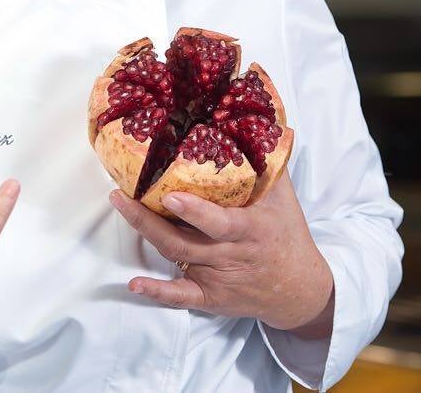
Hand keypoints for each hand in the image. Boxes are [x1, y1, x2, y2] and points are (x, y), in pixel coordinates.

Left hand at [110, 174, 333, 336]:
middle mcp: (230, 255)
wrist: (299, 289)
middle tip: (121, 195)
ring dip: (145, 234)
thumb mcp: (283, 198)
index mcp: (250, 230)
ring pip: (176, 256)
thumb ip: (268, 162)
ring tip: (120, 206)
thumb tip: (258, 123)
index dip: (194, 212)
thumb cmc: (288, 235)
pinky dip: (157, 293)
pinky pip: (181, 297)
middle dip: (149, 219)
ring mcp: (217, 277)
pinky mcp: (210, 297)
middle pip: (183, 240)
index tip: (169, 195)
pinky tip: (134, 284)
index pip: (219, 223)